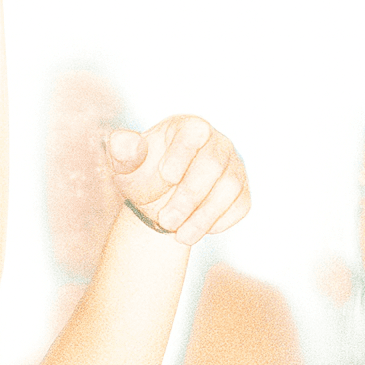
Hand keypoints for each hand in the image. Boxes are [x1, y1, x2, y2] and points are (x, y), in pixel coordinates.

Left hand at [108, 116, 250, 244]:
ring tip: (179, 235)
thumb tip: (124, 142)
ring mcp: (233, 167)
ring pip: (230, 187)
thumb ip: (122, 151)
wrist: (159, 201)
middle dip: (190, 196)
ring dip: (204, 216)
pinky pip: (241, 205)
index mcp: (188, 128)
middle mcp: (217, 143)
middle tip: (166, 220)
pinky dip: (219, 222)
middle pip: (213, 164)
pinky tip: (195, 230)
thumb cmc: (143, 175)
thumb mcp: (125, 165)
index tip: (166, 177)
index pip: (195, 132)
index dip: (183, 154)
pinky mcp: (242, 191)